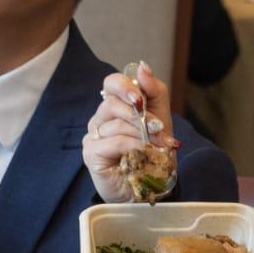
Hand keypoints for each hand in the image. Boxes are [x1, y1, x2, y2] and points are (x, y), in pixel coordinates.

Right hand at [82, 63, 176, 204]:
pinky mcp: (91, 153)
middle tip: (160, 128)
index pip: (112, 83)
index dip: (126, 86)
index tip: (141, 99)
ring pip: (116, 123)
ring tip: (161, 146)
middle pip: (113, 103)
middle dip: (141, 116)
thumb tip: (142, 66)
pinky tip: (145, 153)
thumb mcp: (161, 118)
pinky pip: (113, 141)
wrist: (152, 187)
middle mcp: (100, 118)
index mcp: (115, 106)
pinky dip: (133, 145)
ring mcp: (93, 136)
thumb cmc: (153, 152)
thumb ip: (154, 91)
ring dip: (143, 134)